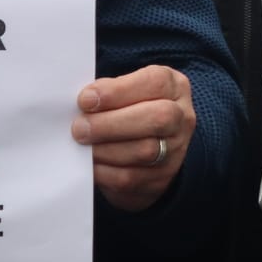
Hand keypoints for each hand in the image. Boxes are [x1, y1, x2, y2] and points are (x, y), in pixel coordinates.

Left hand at [72, 65, 195, 211]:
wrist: (149, 149)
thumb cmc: (132, 110)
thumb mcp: (128, 91)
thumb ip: (110, 91)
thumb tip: (85, 101)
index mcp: (175, 87)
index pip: (155, 82)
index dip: (118, 91)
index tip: (85, 99)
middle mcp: (182, 117)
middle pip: (157, 117)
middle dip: (111, 123)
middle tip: (79, 128)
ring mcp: (176, 150)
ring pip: (144, 151)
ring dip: (105, 149)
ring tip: (82, 145)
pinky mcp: (161, 179)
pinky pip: (131, 178)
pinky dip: (104, 171)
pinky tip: (90, 163)